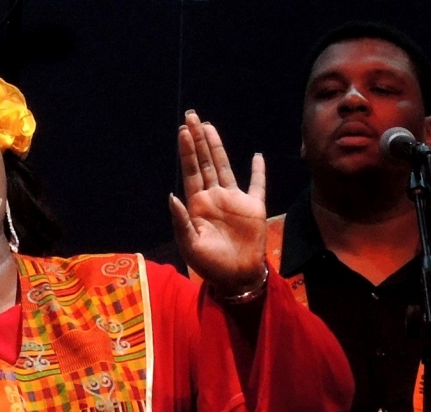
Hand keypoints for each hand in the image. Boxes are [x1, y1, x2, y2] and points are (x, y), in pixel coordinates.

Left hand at [171, 111, 266, 294]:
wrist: (236, 277)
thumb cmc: (209, 264)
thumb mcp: (190, 245)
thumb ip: (181, 221)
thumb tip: (171, 196)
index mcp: (197, 204)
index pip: (191, 171)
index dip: (187, 151)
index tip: (183, 130)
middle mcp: (214, 196)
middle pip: (205, 161)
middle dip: (198, 139)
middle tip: (191, 115)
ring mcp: (234, 200)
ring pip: (224, 166)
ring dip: (217, 146)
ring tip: (209, 126)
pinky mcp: (254, 207)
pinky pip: (257, 185)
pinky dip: (258, 171)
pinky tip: (257, 156)